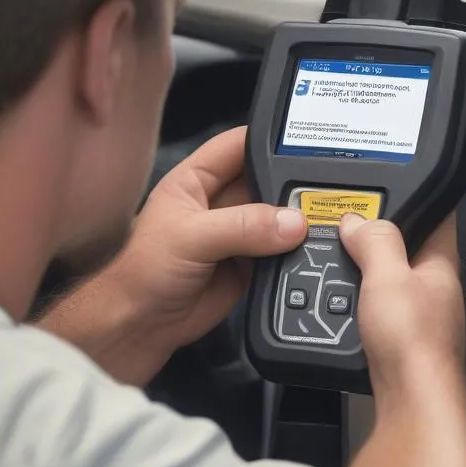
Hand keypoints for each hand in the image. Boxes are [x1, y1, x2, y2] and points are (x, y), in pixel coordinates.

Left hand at [39, 127, 306, 383]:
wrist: (142, 326)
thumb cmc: (144, 272)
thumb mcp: (190, 238)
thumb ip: (242, 226)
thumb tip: (292, 222)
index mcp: (197, 180)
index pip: (238, 145)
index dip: (269, 139)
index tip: (307, 143)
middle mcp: (221, 202)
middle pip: (268, 180)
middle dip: (293, 184)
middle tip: (322, 192)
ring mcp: (240, 233)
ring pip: (280, 216)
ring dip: (299, 220)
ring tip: (322, 221)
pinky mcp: (253, 263)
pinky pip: (284, 250)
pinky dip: (299, 250)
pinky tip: (314, 248)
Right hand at [339, 213, 464, 395]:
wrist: (410, 401)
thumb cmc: (414, 343)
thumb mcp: (389, 277)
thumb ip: (376, 242)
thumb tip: (359, 220)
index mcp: (441, 264)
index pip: (439, 216)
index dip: (421, 196)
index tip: (400, 183)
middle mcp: (434, 289)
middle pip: (407, 249)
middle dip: (380, 238)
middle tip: (351, 225)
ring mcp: (418, 316)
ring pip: (389, 281)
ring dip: (365, 273)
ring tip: (339, 262)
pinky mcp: (399, 340)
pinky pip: (376, 309)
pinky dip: (358, 303)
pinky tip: (343, 305)